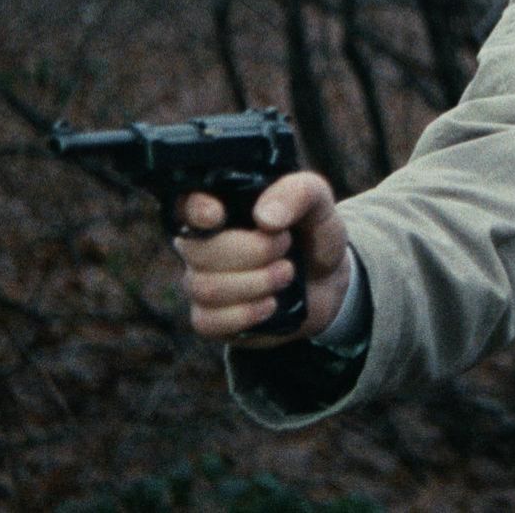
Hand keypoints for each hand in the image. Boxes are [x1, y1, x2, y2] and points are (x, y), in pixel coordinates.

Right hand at [173, 171, 350, 348]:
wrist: (329, 281)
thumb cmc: (314, 234)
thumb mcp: (319, 203)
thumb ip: (297, 194)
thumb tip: (264, 217)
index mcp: (222, 207)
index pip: (185, 204)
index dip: (194, 210)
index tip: (217, 216)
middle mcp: (202, 244)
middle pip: (197, 251)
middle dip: (252, 251)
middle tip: (285, 247)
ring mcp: (203, 281)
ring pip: (205, 288)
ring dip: (256, 283)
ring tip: (286, 273)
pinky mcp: (211, 318)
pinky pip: (207, 321)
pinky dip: (246, 314)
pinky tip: (271, 304)